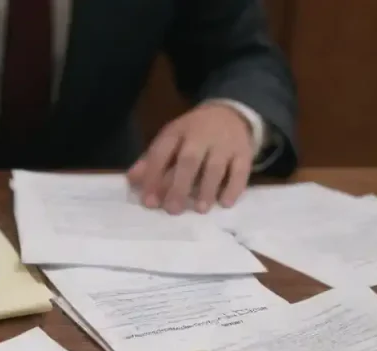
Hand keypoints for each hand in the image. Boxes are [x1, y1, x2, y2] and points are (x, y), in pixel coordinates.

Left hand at [128, 103, 254, 213]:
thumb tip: (131, 180)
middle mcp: (201, 135)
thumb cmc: (194, 134)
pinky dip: (234, 187)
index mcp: (177, 131)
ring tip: (200, 209)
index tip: (148, 202)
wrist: (230, 114)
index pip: (162, 152)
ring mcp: (225, 143)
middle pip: (189, 160)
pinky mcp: (244, 152)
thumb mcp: (171, 140)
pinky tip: (225, 203)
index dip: (153, 176)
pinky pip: (241, 170)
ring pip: (215, 166)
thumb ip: (152, 160)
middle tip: (173, 210)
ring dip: (207, 188)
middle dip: (179, 185)